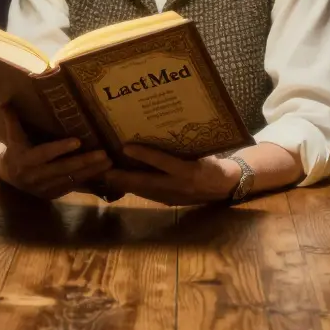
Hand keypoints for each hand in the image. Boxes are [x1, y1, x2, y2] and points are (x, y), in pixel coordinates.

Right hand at [0, 105, 111, 199]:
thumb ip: (11, 120)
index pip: (44, 154)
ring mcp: (46, 188)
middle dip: (84, 162)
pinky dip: (89, 180)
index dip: (60, 148)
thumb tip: (5, 101)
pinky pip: (74, 187)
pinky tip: (104, 173)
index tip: (78, 141)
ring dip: (92, 172)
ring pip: (72, 180)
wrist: (9, 176)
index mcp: (26, 160)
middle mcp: (36, 176)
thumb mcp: (12, 135)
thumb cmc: (15, 149)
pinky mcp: (54, 194)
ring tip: (109, 162)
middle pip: (63, 169)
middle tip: (104, 154)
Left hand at [103, 145, 239, 205]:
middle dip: (123, 176)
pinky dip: (134, 188)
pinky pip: (148, 195)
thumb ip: (184, 145)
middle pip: (145, 181)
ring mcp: (173, 196)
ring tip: (105, 176)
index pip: (163, 162)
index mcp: (189, 170)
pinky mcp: (170, 202)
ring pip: (143, 191)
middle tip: (103, 170)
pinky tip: (121, 183)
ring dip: (124, 184)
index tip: (125, 147)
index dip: (144, 155)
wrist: (225, 187)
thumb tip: (163, 127)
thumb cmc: (213, 162)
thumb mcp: (203, 151)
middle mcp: (179, 185)